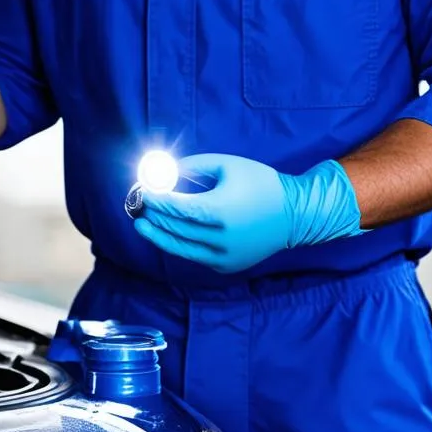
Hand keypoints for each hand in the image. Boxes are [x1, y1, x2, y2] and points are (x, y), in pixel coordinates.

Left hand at [134, 154, 363, 273]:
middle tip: (138, 205)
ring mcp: (223, 257)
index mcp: (219, 211)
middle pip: (174, 228)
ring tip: (142, 225)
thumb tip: (165, 170)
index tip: (142, 191)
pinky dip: (180, 245)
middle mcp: (219, 239)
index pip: (176, 208)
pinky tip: (168, 234)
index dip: (155, 199)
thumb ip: (194, 166)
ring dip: (158, 236)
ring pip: (180, 248)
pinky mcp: (226, 266)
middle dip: (153, 216)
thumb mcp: (227, 165)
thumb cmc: (261, 183)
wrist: (294, 214)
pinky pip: (196, 256)